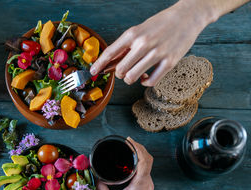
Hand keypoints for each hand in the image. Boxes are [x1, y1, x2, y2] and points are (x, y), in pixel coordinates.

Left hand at [90, 0, 214, 86]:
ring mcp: (157, 53)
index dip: (99, 64)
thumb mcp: (140, 30)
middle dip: (120, 74)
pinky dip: (145, 82)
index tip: (92, 72)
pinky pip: (150, 82)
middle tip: (124, 71)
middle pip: (121, 70)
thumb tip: (111, 62)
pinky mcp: (169, 62)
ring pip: (133, 77)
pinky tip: (146, 77)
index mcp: (133, 34)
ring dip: (132, 79)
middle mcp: (143, 43)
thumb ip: (127, 46)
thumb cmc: (161, 24)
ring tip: (137, 73)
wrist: (188, 16)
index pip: (110, 52)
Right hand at [97, 137, 153, 189]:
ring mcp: (148, 185)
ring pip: (147, 164)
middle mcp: (147, 182)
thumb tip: (94, 176)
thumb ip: (100, 188)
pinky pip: (145, 170)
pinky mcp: (146, 188)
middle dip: (138, 147)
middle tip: (127, 142)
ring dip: (139, 154)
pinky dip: (139, 162)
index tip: (128, 140)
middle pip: (148, 159)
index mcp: (141, 183)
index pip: (144, 159)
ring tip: (128, 149)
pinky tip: (130, 162)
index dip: (137, 147)